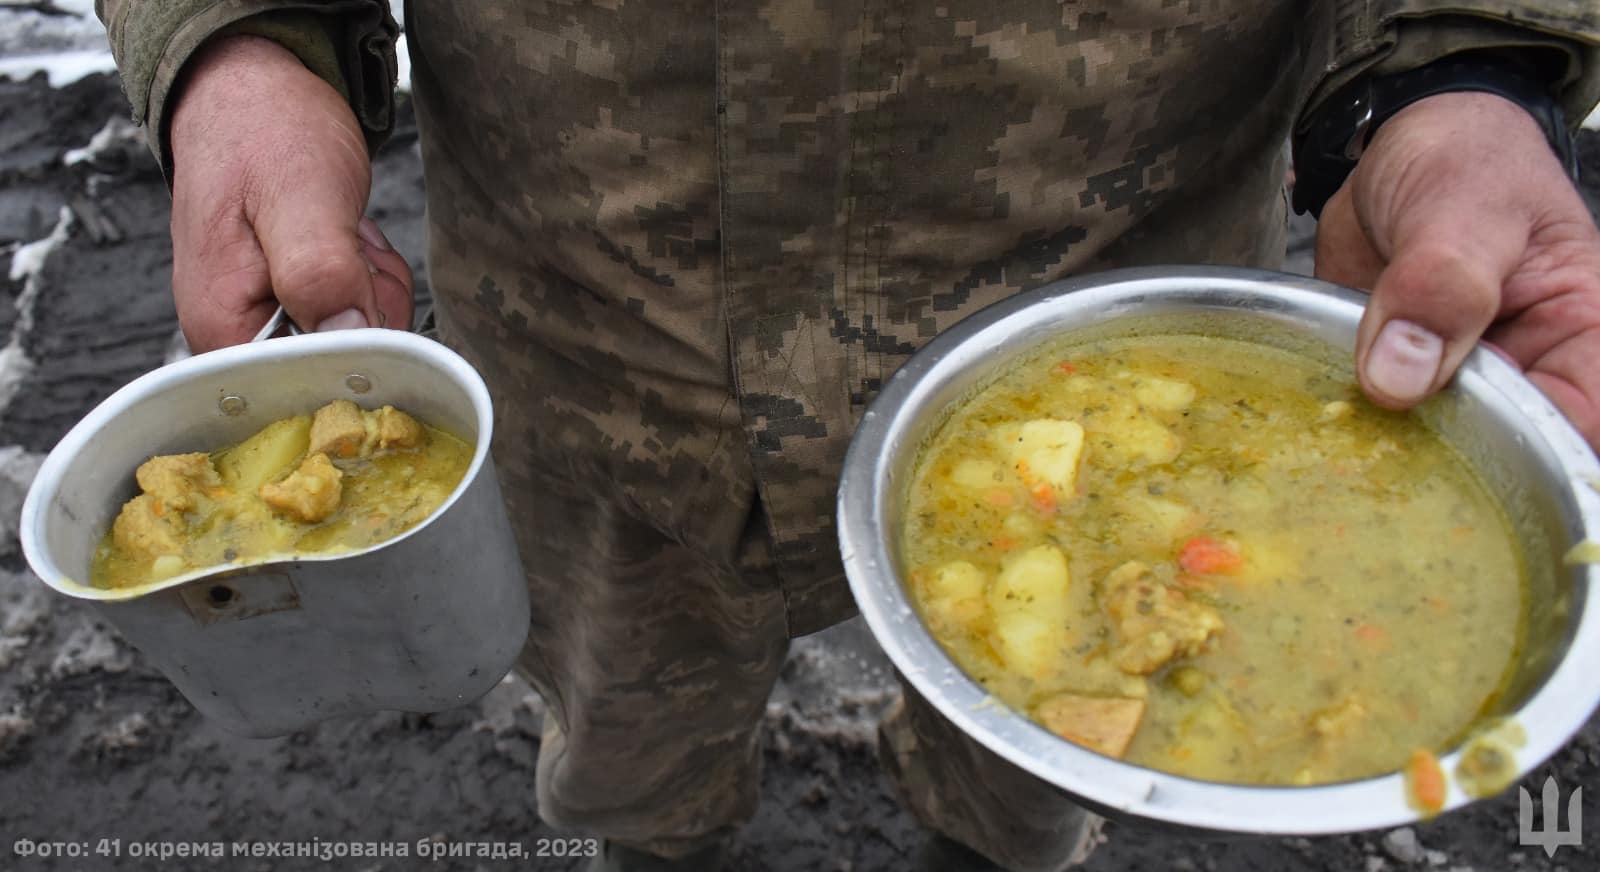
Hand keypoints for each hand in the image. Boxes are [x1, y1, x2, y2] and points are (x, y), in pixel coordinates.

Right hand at [168, 35, 412, 352]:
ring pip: (358, 337)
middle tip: (351, 248)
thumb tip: (351, 339)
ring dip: (371, 285)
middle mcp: (238, 335)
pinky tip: (348, 236)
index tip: (357, 297)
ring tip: (345, 233)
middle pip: (339, 368)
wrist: (255, 85)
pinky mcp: (298, 298)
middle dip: (367, 309)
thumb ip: (321, 273)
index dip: (351, 356)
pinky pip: (358, 310)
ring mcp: (269, 317)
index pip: (302, 392)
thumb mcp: (300, 198)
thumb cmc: (265, 131)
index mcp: (221, 327)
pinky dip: (367, 274)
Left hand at [1314, 90, 1599, 449]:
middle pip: (1502, 445)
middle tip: (1381, 463)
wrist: (1396, 142)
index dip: (1531, 449)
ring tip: (1341, 446)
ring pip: (1432, 439)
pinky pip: (1372, 414)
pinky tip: (1317, 427)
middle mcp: (1522, 364)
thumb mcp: (1463, 208)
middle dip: (1447, 460)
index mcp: (1579, 329)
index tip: (1468, 456)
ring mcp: (1452, 374)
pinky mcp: (1392, 372)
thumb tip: (1401, 377)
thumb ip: (1441, 284)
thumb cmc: (1466, 159)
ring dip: (1386, 445)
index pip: (1577, 418)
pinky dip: (1346, 420)